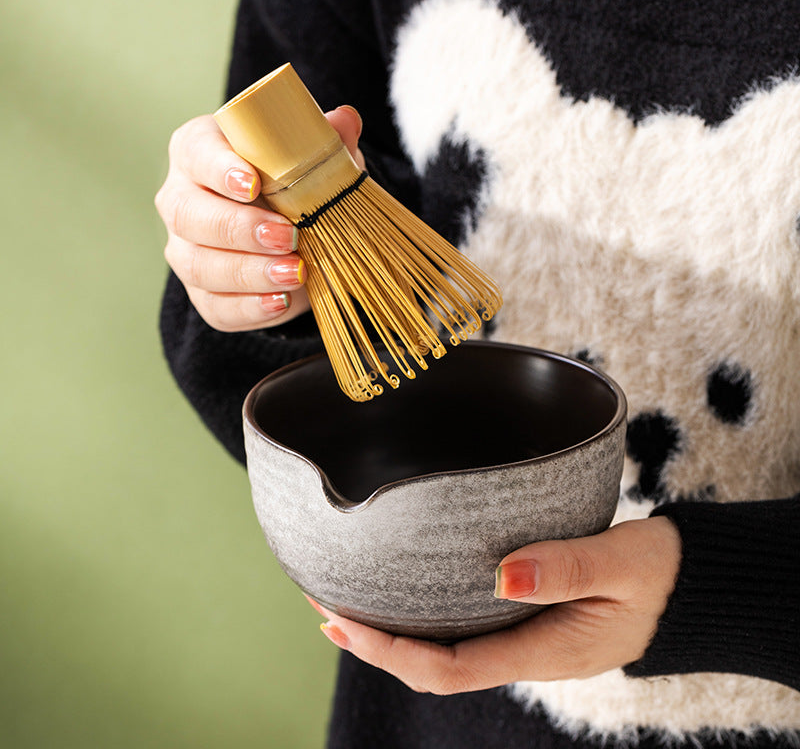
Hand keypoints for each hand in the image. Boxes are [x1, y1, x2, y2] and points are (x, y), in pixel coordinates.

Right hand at [155, 105, 363, 330]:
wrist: (294, 234)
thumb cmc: (293, 182)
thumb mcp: (313, 158)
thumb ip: (324, 140)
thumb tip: (346, 120)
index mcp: (199, 152)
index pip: (196, 152)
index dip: (219, 168)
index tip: (253, 183)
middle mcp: (182, 200)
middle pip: (190, 214)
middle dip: (240, 228)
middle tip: (287, 237)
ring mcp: (186, 250)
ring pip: (199, 265)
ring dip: (249, 272)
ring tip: (295, 273)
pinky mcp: (203, 293)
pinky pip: (216, 306)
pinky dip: (251, 307)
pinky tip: (281, 301)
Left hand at [315, 516, 680, 693]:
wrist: (685, 584)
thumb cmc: (658, 574)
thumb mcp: (623, 566)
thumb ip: (568, 568)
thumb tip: (501, 576)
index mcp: (544, 651)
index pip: (449, 669)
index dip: (391, 652)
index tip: (344, 622)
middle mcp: (525, 652)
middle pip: (432, 665)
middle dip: (375, 642)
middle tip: (324, 606)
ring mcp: (524, 639)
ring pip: (444, 648)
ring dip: (394, 629)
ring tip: (347, 599)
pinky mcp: (527, 617)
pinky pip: (464, 626)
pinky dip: (425, 612)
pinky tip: (406, 589)